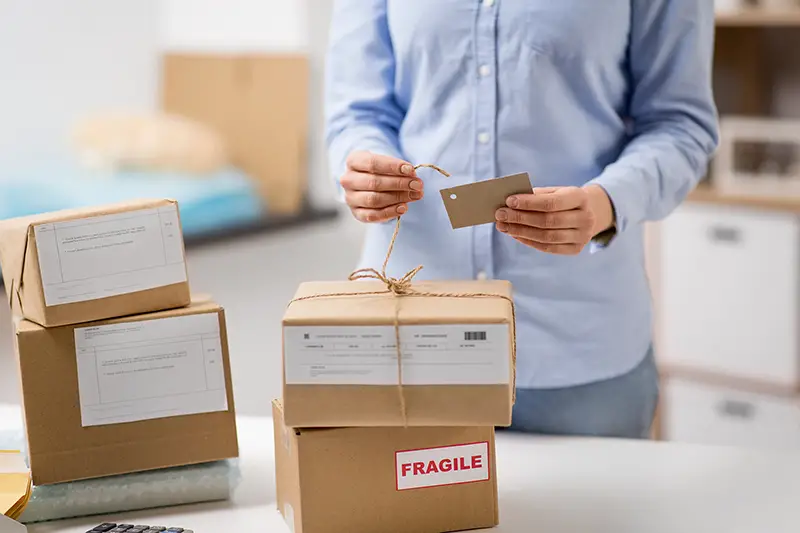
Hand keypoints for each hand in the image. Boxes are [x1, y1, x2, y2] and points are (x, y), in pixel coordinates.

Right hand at [340, 151, 423, 222]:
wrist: (370, 182)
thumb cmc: (381, 170)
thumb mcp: (387, 163)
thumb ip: (399, 169)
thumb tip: (413, 177)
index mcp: (353, 161)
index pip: (372, 163)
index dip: (393, 167)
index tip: (411, 170)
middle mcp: (348, 179)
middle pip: (374, 183)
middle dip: (399, 184)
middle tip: (417, 185)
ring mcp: (350, 198)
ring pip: (373, 199)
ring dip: (398, 198)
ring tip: (415, 195)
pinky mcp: (357, 213)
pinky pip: (373, 215)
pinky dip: (390, 212)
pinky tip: (403, 207)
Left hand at [494, 185, 613, 254]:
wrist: (590, 213)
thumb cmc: (565, 200)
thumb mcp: (555, 191)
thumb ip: (536, 195)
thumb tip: (509, 203)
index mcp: (581, 197)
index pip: (552, 203)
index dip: (529, 203)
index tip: (509, 201)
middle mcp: (585, 218)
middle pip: (547, 221)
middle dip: (520, 218)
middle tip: (500, 215)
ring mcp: (582, 236)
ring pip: (546, 236)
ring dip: (520, 231)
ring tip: (503, 226)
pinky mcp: (575, 249)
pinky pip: (547, 247)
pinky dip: (528, 241)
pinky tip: (514, 234)